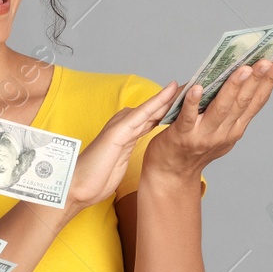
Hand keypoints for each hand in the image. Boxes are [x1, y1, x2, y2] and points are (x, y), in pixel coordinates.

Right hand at [64, 82, 178, 213]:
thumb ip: (127, 151)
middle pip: (154, 110)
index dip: (171, 109)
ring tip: (187, 84)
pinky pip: (141, 114)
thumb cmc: (96, 178)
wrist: (76, 187)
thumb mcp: (119, 162)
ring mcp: (120, 126)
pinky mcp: (117, 131)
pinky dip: (156, 103)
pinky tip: (169, 94)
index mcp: (126, 133)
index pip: (152, 117)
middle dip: (173, 99)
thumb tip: (137, 151)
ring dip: (168, 96)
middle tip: (195, 86)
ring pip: (150, 108)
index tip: (190, 102)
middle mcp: (123, 125)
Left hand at [145, 59, 272, 178]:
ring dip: (233, 87)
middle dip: (256, 80)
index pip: (256, 103)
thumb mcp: (220, 131)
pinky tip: (198, 87)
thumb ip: (228, 110)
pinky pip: (189, 116)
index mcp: (235, 129)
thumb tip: (236, 77)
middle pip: (243, 103)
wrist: (172, 173)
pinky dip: (194, 102)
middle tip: (265, 61)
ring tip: (243, 68)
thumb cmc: (194, 148)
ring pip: (221, 108)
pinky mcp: (182, 135)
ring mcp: (203, 135)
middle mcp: (223, 133)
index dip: (268, 84)